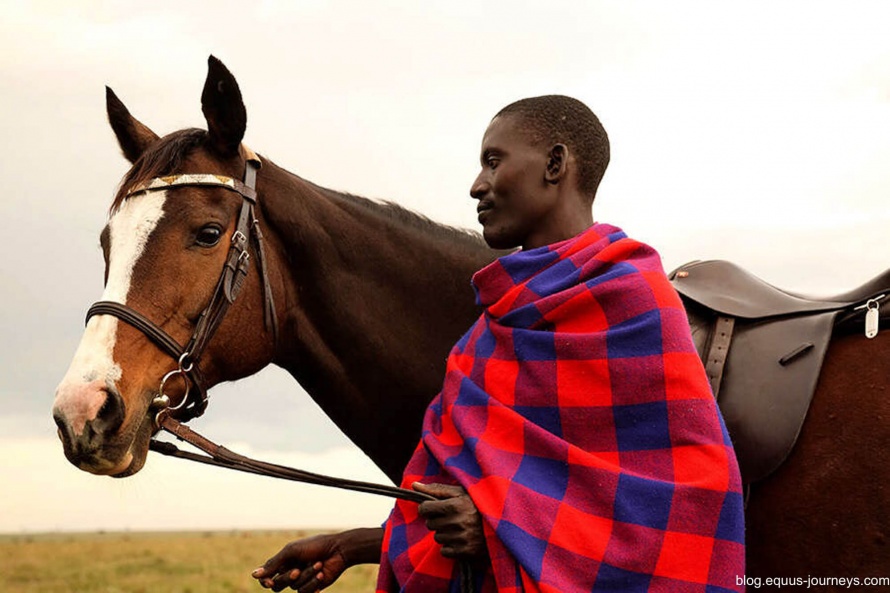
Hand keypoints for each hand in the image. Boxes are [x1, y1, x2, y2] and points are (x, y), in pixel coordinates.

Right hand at [251, 528, 382, 591]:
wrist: (338, 550)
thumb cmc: (315, 546)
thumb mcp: (292, 551)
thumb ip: (273, 564)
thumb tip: (253, 575)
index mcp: (283, 560)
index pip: (266, 576)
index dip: (265, 581)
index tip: (269, 582)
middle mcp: (289, 571)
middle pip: (278, 585)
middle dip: (288, 578)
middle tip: (299, 569)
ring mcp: (300, 580)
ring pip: (294, 587)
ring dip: (306, 576)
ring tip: (318, 563)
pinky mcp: (311, 587)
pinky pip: (305, 592)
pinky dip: (313, 582)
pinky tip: (321, 573)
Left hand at [413, 482, 487, 560]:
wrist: (502, 524)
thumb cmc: (477, 505)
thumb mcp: (460, 492)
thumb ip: (436, 489)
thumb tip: (413, 485)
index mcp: (455, 505)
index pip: (425, 508)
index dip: (427, 507)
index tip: (433, 508)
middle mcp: (457, 522)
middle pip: (430, 524)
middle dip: (437, 520)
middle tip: (451, 517)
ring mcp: (461, 538)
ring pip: (437, 537)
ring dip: (444, 533)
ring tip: (458, 527)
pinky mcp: (465, 552)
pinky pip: (444, 551)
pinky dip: (450, 546)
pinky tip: (461, 539)